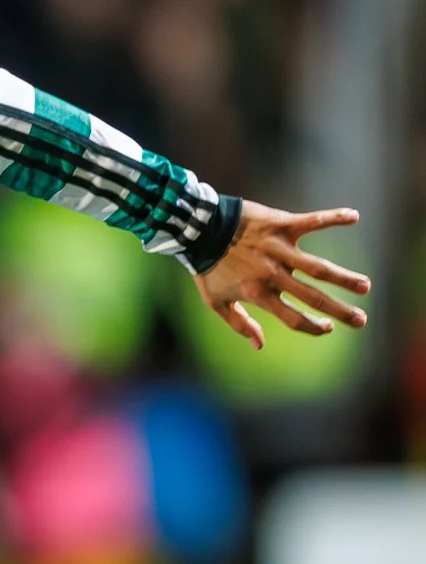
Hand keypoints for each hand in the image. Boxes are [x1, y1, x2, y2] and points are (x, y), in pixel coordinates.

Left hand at [196, 202, 369, 348]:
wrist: (199, 229)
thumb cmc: (207, 267)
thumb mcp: (215, 301)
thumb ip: (239, 324)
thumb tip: (260, 346)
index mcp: (259, 294)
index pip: (292, 318)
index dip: (312, 327)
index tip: (328, 329)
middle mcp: (273, 274)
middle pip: (313, 297)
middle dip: (340, 311)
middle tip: (362, 320)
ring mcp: (280, 250)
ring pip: (319, 267)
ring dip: (344, 277)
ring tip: (365, 286)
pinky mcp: (282, 225)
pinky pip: (313, 221)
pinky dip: (334, 218)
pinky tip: (355, 217)